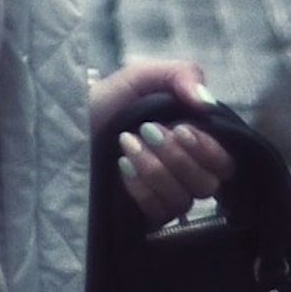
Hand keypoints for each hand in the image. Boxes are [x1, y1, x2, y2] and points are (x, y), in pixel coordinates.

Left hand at [90, 58, 233, 227]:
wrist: (64, 126)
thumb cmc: (105, 101)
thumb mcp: (140, 77)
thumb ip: (180, 75)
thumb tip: (206, 101)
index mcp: (193, 141)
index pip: (225, 162)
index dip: (209, 149)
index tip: (181, 129)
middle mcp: (186, 173)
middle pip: (209, 185)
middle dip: (178, 158)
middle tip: (147, 132)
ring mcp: (166, 197)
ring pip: (183, 200)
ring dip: (155, 169)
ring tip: (125, 143)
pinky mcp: (145, 217)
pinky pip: (158, 214)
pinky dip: (141, 188)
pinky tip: (121, 168)